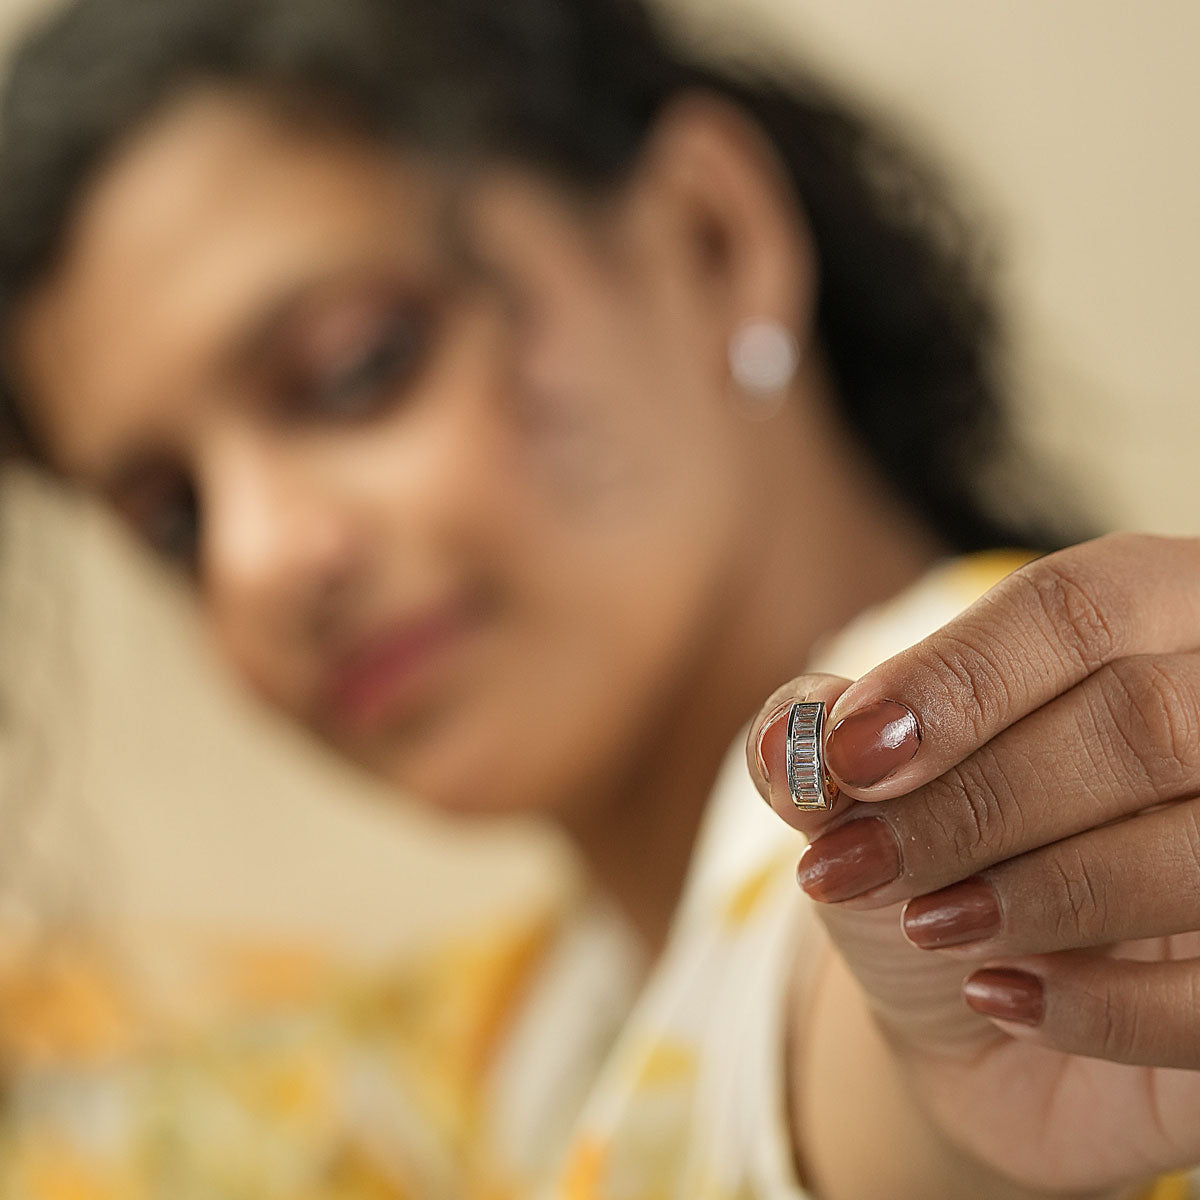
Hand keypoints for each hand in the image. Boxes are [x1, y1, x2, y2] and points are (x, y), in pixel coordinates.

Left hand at [748, 534, 1199, 1195]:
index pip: (1078, 608)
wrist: (985, 1010)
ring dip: (1035, 894)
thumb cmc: (936, 857)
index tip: (851, 755)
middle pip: (1142, 721)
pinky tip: (1003, 997)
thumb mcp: (862, 793)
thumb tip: (787, 740)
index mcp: (1146, 616)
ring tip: (927, 924)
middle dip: (980, 801)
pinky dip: (1098, 1006)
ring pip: (1198, 845)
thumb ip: (819, 746)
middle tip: (856, 864)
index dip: (960, 680)